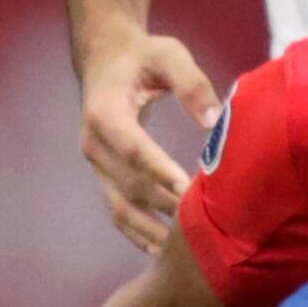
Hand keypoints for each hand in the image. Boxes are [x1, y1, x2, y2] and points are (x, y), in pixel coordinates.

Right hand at [80, 26, 221, 251]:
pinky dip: (138, 233)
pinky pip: (117, 211)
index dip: (160, 172)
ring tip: (184, 253)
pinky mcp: (103, 176)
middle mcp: (93, 143)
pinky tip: (161, 253)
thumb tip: (214, 120)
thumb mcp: (168, 53)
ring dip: (151, 230)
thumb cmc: (143, 55)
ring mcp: (96, 164)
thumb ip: (190, 82)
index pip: (134, 148)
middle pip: (129, 184)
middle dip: (165, 206)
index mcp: (105, 112)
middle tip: (202, 227)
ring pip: (121, 206)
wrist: (106, 59)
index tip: (190, 191)